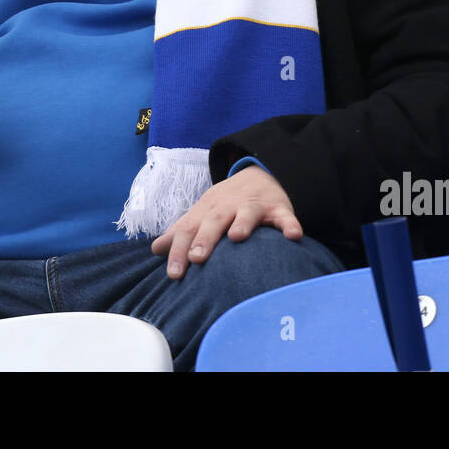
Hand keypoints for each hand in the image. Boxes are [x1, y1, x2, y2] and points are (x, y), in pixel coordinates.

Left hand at [150, 166, 302, 278]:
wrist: (259, 175)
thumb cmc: (225, 204)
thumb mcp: (202, 214)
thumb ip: (181, 231)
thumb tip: (155, 249)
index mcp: (206, 210)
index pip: (189, 228)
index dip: (179, 249)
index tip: (174, 273)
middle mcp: (228, 206)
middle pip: (214, 220)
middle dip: (205, 238)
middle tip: (197, 257)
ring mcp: (253, 206)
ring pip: (247, 213)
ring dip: (242, 223)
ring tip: (237, 237)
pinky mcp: (278, 208)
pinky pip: (285, 216)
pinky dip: (289, 224)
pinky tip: (293, 235)